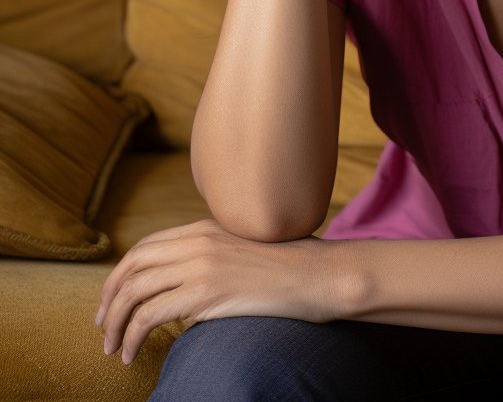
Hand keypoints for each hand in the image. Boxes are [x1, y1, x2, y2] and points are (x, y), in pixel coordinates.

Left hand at [94, 219, 342, 364]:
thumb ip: (214, 256)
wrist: (318, 275)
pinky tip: (133, 355)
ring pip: (133, 292)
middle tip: (103, 325)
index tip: (113, 300)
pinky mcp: (205, 292)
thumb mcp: (245, 250)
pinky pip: (149, 316)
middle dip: (109, 297)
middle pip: (132, 265)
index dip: (121, 274)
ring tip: (112, 348)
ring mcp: (201, 265)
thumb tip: (186, 288)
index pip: (146, 246)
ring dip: (114, 324)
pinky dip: (131, 338)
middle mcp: (198, 241)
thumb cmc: (291, 268)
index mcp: (207, 227)